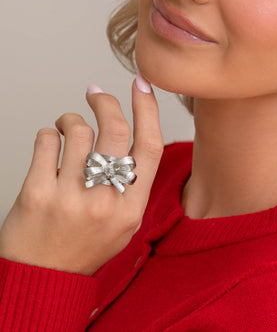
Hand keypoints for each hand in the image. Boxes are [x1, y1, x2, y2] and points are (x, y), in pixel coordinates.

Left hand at [0, 76, 162, 275]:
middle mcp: (104, 201)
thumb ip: (133, 185)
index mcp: (131, 208)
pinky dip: (48, 134)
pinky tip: (50, 144)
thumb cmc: (84, 247)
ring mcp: (70, 197)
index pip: (150, 146)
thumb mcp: (124, 223)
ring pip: (78, 130)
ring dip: (71, 119)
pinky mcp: (37, 193)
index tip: (141, 85)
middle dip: (105, 102)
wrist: (42, 279)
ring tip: (66, 127)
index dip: (148, 109)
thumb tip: (133, 134)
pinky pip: (47, 140)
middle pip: (115, 130)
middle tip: (95, 93)